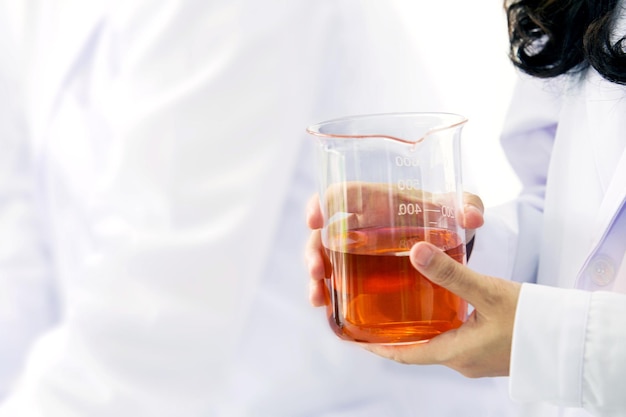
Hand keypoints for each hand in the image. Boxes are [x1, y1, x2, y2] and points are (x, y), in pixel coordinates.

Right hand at [304, 189, 484, 306]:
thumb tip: (472, 217)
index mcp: (374, 200)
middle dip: (312, 250)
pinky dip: (326, 291)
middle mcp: (358, 222)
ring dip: (315, 275)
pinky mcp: (357, 269)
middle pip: (322, 231)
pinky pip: (334, 278)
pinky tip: (325, 307)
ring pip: (323, 257)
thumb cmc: (441, 214)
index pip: (339, 194)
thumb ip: (466, 206)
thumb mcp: (454, 209)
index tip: (315, 219)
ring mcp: (354, 247)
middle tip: (316, 269)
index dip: (321, 203)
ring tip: (317, 297)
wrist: (441, 234)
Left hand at [363, 242, 520, 377]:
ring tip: (400, 310)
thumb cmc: (532, 320)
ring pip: (437, 345)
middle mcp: (462, 361)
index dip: (378, 348)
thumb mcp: (487, 292)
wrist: (570, 339)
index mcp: (455, 353)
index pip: (405, 355)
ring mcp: (477, 359)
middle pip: (418, 351)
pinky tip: (441, 309)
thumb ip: (451, 273)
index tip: (355, 340)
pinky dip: (440, 328)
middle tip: (374, 318)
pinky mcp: (489, 351)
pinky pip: (456, 341)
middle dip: (395, 337)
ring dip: (418, 332)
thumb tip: (415, 251)